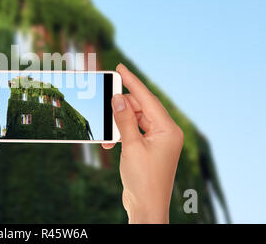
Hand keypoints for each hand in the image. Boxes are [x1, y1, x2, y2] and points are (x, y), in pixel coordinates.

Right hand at [102, 64, 182, 223]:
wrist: (146, 207)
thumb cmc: (143, 180)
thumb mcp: (131, 146)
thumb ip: (124, 120)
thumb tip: (117, 98)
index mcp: (168, 130)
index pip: (148, 99)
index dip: (133, 82)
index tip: (120, 68)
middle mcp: (165, 133)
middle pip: (141, 108)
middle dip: (121, 107)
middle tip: (105, 100)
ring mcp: (157, 141)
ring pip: (135, 120)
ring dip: (119, 123)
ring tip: (106, 129)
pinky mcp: (149, 148)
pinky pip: (133, 132)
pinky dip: (120, 134)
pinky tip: (109, 142)